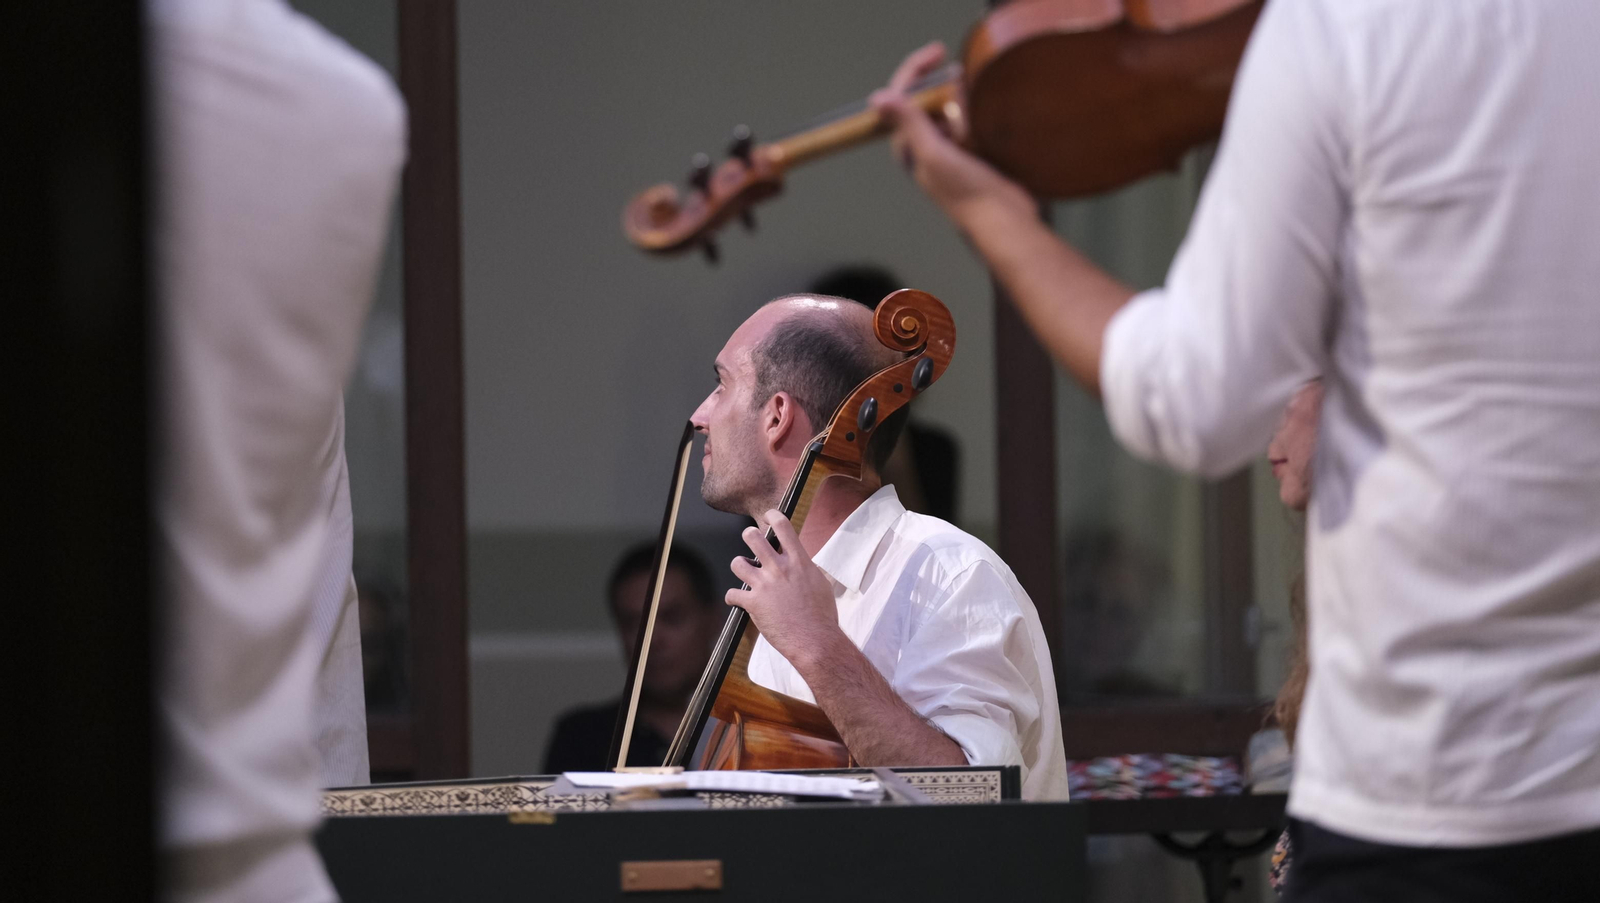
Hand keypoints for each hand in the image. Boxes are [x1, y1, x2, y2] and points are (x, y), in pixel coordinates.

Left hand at [727, 510, 844, 671]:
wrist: (816, 641)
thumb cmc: (822, 616)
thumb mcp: (820, 584)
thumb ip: (806, 569)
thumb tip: (801, 562)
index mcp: (798, 561)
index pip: (782, 526)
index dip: (772, 516)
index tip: (769, 517)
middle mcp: (779, 568)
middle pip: (752, 537)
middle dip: (749, 536)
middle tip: (752, 543)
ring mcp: (764, 585)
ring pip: (737, 563)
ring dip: (740, 567)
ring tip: (746, 574)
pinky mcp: (753, 603)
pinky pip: (732, 594)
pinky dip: (734, 597)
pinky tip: (739, 601)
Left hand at [869, 42, 1032, 228]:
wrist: (1002, 219)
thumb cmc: (966, 193)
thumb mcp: (934, 153)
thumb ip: (909, 123)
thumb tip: (879, 98)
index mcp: (908, 146)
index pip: (903, 98)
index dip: (916, 70)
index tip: (938, 52)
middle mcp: (923, 146)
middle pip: (927, 99)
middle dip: (944, 89)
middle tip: (961, 83)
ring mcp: (948, 148)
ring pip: (950, 107)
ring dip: (962, 101)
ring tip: (973, 113)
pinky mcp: (970, 151)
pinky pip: (968, 119)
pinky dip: (975, 113)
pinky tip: (983, 118)